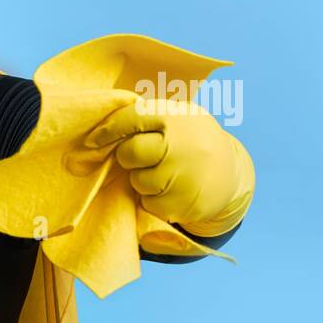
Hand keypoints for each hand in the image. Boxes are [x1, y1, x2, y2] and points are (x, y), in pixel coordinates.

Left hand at [65, 99, 250, 232]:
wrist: (231, 175)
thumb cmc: (190, 142)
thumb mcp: (178, 119)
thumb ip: (146, 119)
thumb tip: (96, 134)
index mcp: (178, 117)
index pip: (132, 118)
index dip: (108, 130)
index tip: (92, 141)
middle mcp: (182, 145)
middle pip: (130, 153)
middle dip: (126, 156)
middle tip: (137, 157)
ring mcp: (183, 177)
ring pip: (138, 180)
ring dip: (142, 179)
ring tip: (166, 172)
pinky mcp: (181, 204)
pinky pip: (148, 202)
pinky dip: (153, 199)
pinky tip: (172, 190)